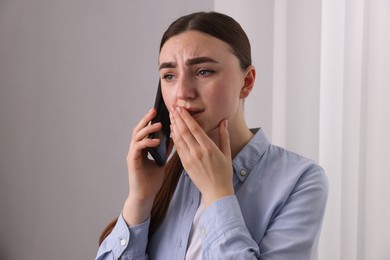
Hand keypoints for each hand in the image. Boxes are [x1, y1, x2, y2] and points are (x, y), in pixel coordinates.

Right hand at [123, 108, 169, 225]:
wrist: (145, 196)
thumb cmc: (152, 181)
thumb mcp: (162, 161)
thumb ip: (165, 149)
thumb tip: (175, 137)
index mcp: (142, 148)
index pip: (145, 130)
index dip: (151, 120)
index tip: (159, 111)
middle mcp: (135, 149)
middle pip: (138, 129)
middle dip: (146, 119)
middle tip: (155, 110)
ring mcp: (132, 155)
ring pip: (136, 136)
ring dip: (148, 129)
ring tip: (159, 125)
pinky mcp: (132, 161)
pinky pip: (138, 148)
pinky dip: (147, 142)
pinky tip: (156, 141)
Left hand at [170, 106, 233, 206]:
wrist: (216, 192)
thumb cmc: (224, 173)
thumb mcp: (227, 153)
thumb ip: (224, 136)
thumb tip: (223, 121)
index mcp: (209, 148)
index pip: (194, 129)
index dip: (186, 117)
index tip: (181, 109)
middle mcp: (197, 152)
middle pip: (184, 132)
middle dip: (177, 118)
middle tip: (173, 108)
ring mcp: (190, 159)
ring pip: (179, 139)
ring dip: (174, 126)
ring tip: (171, 116)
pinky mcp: (185, 165)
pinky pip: (178, 148)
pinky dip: (174, 138)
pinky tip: (172, 131)